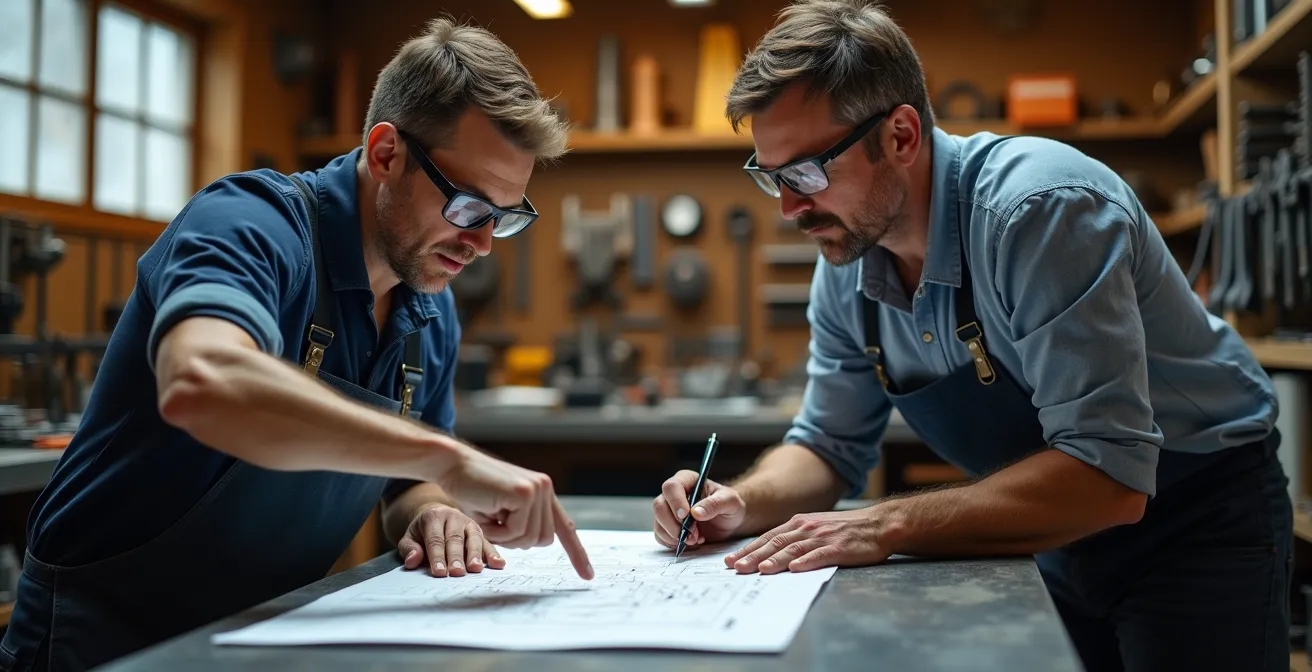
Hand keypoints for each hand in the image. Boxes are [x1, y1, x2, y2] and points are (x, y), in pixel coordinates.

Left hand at [397, 504, 506, 576]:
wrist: (437, 517)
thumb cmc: (422, 533)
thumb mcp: (410, 538)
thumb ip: (409, 548)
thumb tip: (412, 561)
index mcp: (434, 516)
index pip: (435, 539)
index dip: (437, 556)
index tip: (439, 572)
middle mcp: (453, 517)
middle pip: (455, 538)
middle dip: (456, 557)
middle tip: (457, 572)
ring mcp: (469, 523)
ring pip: (473, 538)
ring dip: (475, 554)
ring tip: (475, 569)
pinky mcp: (480, 531)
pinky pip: (487, 542)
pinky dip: (493, 553)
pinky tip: (498, 564)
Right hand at [435, 444, 592, 579]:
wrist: (453, 465)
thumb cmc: (471, 490)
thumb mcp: (502, 512)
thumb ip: (523, 523)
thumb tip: (538, 540)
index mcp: (543, 493)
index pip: (564, 527)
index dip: (577, 553)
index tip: (588, 575)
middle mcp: (545, 488)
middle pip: (543, 540)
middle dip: (515, 541)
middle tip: (494, 523)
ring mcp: (538, 489)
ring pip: (530, 538)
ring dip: (504, 536)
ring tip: (489, 514)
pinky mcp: (526, 493)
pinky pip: (516, 531)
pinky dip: (497, 531)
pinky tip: (487, 511)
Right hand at [652, 470, 746, 549]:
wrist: (730, 522)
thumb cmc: (730, 506)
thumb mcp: (730, 502)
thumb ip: (715, 504)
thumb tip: (696, 512)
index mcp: (687, 480)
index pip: (671, 487)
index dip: (676, 502)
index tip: (686, 516)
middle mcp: (674, 494)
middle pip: (659, 505)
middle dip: (674, 524)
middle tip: (692, 535)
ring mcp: (668, 511)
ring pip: (658, 522)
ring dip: (674, 535)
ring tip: (695, 540)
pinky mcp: (668, 527)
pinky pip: (660, 536)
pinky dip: (673, 543)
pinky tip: (690, 543)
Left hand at [726, 508, 891, 573]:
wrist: (877, 524)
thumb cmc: (846, 530)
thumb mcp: (816, 527)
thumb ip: (795, 538)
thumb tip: (771, 553)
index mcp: (799, 523)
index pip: (767, 537)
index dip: (748, 549)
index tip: (730, 560)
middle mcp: (806, 528)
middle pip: (774, 543)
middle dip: (753, 556)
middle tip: (735, 568)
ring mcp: (821, 537)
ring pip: (792, 549)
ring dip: (774, 560)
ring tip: (759, 570)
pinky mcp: (838, 547)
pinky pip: (819, 555)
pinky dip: (805, 562)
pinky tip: (794, 569)